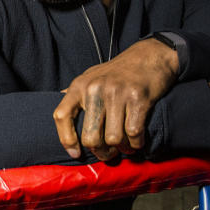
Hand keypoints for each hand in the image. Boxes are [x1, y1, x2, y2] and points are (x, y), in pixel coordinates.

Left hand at [53, 38, 179, 160]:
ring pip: (113, 139)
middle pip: (90, 137)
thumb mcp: (90, 77)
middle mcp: (95, 89)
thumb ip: (75, 95)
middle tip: (108, 152)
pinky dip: (136, 143)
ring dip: (121, 149)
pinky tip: (137, 141)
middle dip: (101, 152)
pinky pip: (134, 133)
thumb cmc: (117, 73)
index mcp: (79, 86)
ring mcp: (117, 93)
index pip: (61, 116)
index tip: (75, 153)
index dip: (66, 139)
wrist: (149, 56)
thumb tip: (60, 116)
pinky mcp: (138, 98)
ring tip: (125, 146)